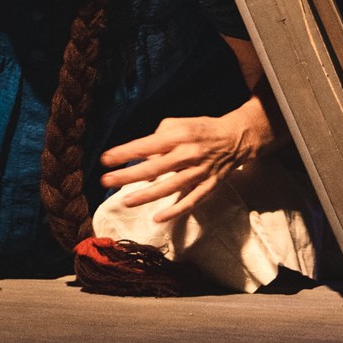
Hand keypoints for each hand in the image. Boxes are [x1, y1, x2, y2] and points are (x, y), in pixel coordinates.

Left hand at [98, 113, 254, 223]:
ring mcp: (199, 172)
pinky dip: (175, 211)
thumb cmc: (201, 130)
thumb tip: (142, 157)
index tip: (106, 159)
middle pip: (155, 167)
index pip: (147, 145)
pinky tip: (158, 217)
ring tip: (126, 201)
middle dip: (129, 175)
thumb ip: (159, 137)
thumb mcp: (179, 124)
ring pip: (170, 187)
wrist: (236, 138)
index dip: (125, 152)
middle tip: (107, 180)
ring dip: (147, 195)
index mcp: (179, 135)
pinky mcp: (209, 186)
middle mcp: (188, 153)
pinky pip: (191, 201)